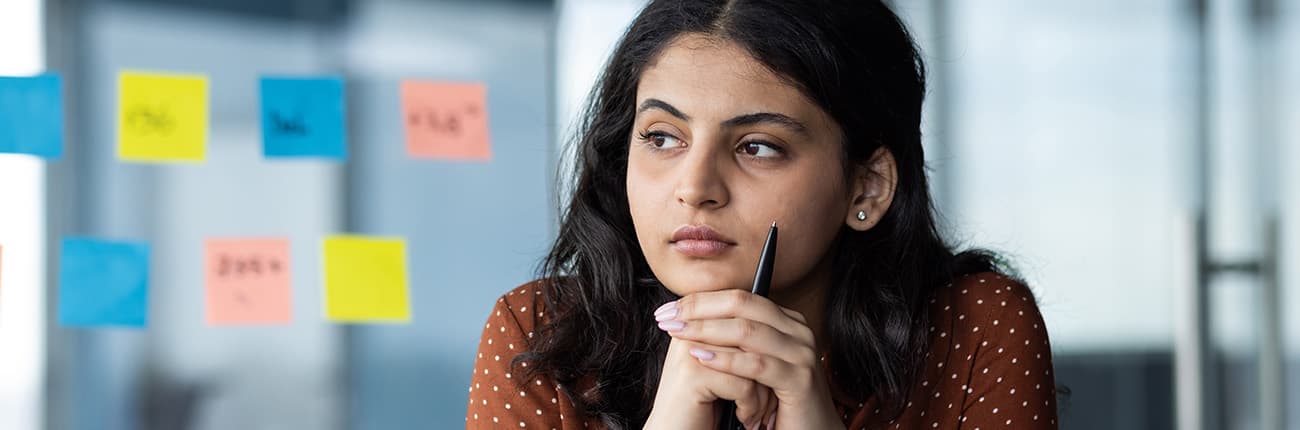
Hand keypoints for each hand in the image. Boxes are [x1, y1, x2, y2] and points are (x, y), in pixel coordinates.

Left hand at [650, 289, 843, 429]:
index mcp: (786, 321)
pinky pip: (757, 365)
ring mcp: (801, 354)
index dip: (700, 301)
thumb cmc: (776, 401)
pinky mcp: (800, 381)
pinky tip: (701, 358)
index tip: (668, 310)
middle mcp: (797, 331)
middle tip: (668, 318)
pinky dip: (726, 360)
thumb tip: (689, 317)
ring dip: (706, 330)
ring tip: (678, 334)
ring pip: (748, 331)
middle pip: (742, 305)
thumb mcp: (752, 364)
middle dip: (699, 310)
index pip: (738, 297)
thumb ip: (732, 339)